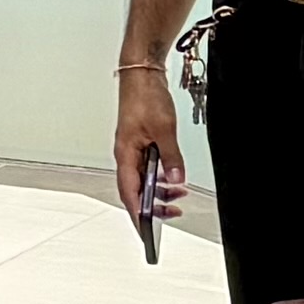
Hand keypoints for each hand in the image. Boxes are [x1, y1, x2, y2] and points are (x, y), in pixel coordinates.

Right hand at [113, 70, 185, 239]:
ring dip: (158, 189)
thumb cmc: (144, 97)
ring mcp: (132, 147)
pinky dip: (159, 174)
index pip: (128, 191)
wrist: (141, 75)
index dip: (137, 212)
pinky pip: (147, 165)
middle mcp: (126, 153)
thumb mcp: (164, 130)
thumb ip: (171, 158)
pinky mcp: (140, 140)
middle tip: (172, 212)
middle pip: (134, 188)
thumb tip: (175, 180)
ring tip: (178, 194)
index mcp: (125, 153)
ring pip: (142, 177)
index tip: (146, 228)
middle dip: (152, 203)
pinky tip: (172, 176)